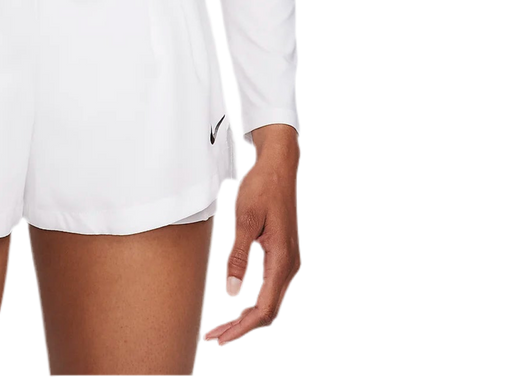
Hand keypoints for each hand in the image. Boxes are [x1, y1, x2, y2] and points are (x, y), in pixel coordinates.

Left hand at [203, 126, 302, 349]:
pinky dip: (254, 304)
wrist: (279, 166)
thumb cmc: (262, 188)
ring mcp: (290, 262)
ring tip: (223, 329)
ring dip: (248, 319)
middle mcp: (290, 266)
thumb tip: (230, 294)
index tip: (220, 338)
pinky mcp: (284, 256)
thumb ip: (238, 257)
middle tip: (215, 339)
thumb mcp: (244, 219)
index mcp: (282, 261)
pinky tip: (238, 307)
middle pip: (269, 312)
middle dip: (242, 329)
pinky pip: (272, 290)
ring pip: (271, 303)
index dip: (241, 328)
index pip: (263, 309)